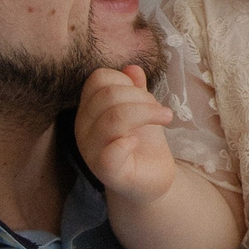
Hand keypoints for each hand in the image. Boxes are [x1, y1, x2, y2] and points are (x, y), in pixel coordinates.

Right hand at [75, 66, 178, 205]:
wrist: (151, 181)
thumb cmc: (143, 144)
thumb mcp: (142, 110)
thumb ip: (135, 89)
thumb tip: (133, 67)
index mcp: (89, 110)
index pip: (98, 79)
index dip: (126, 81)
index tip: (147, 96)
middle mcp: (84, 129)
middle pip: (107, 95)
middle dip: (142, 97)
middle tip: (162, 111)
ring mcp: (92, 152)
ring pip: (113, 118)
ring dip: (147, 113)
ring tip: (165, 118)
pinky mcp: (108, 173)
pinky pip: (110, 153)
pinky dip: (126, 143)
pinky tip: (138, 142)